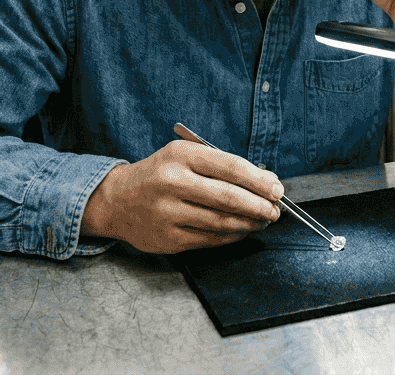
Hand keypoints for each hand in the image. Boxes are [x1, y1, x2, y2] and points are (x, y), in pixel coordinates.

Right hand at [80, 137, 282, 253]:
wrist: (117, 200)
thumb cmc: (160, 174)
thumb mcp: (185, 157)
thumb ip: (221, 166)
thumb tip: (265, 181)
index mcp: (180, 155)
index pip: (230, 167)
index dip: (259, 180)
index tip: (277, 189)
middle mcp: (172, 183)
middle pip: (228, 197)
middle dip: (259, 206)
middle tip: (275, 210)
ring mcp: (168, 213)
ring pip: (221, 222)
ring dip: (249, 223)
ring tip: (262, 221)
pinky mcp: (168, 238)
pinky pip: (210, 239)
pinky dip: (232, 236)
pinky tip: (242, 230)